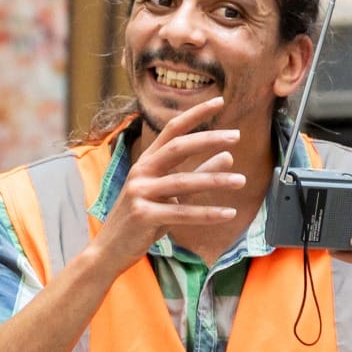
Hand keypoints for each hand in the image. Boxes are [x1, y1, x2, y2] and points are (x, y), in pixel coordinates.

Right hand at [87, 96, 245, 269]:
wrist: (109, 250)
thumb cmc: (142, 221)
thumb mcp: (172, 195)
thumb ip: (199, 174)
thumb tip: (228, 157)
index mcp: (147, 162)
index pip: (172, 130)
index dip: (195, 114)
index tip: (220, 101)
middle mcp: (141, 172)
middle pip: (178, 148)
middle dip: (208, 139)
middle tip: (237, 135)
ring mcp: (140, 193)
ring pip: (183, 182)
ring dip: (215, 181)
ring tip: (242, 181)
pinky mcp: (143, 215)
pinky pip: (182, 213)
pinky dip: (207, 214)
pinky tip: (229, 213)